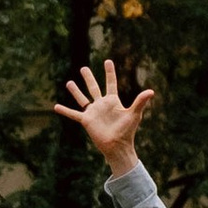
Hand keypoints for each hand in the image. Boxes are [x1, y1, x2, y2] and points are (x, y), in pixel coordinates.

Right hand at [54, 57, 153, 176]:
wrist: (117, 146)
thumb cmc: (127, 131)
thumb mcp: (134, 114)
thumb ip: (140, 102)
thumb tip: (151, 91)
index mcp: (113, 101)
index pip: (110, 83)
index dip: (109, 72)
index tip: (107, 61)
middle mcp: (102, 105)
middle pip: (94, 88)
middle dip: (89, 78)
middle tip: (84, 68)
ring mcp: (93, 112)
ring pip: (83, 98)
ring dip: (76, 91)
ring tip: (69, 82)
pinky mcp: (86, 121)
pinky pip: (74, 114)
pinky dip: (65, 111)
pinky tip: (56, 107)